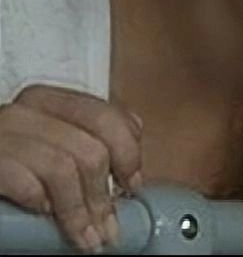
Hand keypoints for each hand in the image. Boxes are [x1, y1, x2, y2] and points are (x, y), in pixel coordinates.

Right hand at [0, 84, 143, 252]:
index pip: (105, 115)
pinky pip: (25, 184)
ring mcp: (3, 135)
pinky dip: (42, 205)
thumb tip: (131, 168)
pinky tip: (46, 217)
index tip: (133, 185)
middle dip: (103, 194)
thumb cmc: (15, 164)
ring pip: (63, 168)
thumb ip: (87, 140)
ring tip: (87, 238)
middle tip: (109, 227)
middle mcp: (26, 111)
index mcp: (49, 101)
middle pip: (89, 147)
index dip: (127, 153)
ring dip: (79, 212)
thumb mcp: (53, 142)